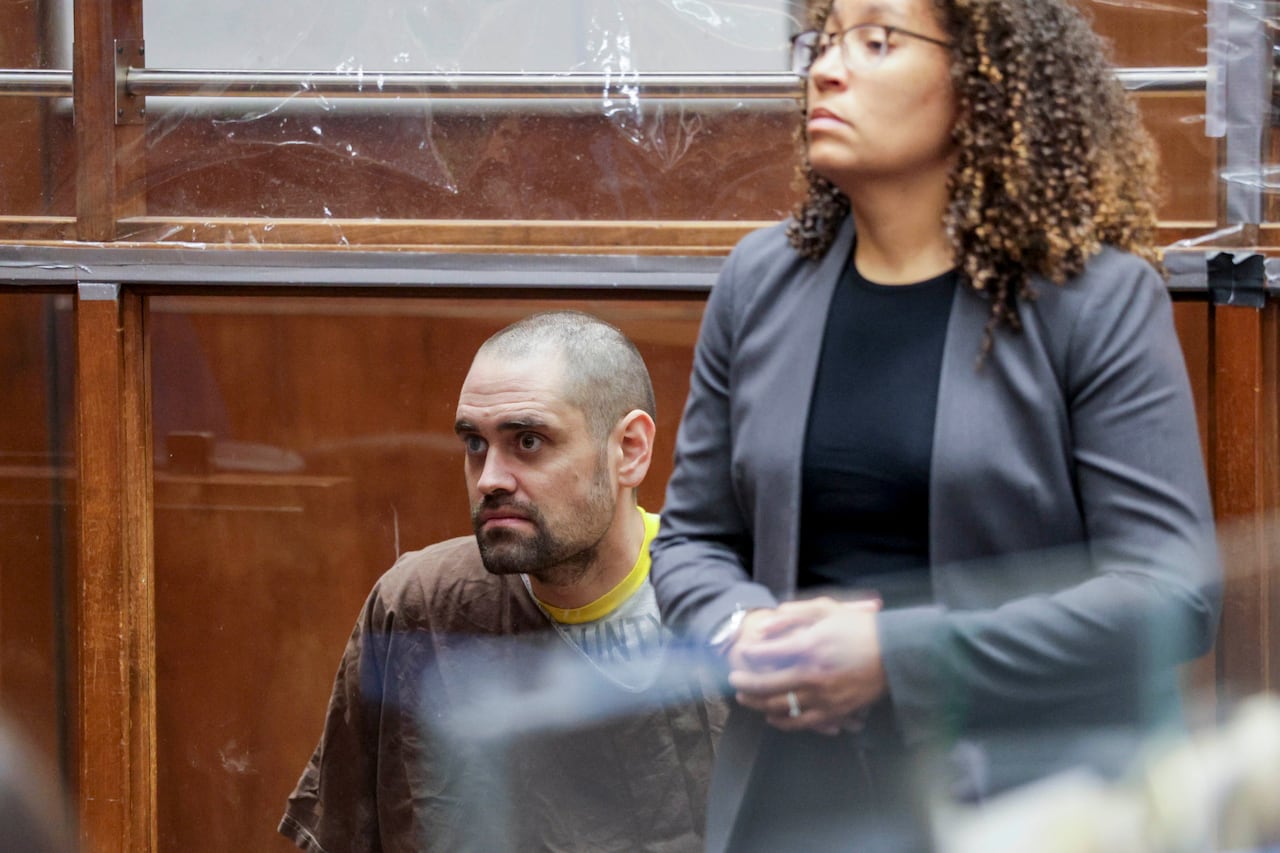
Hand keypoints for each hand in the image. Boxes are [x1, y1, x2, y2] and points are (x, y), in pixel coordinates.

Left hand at [727, 596, 885, 734]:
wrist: (896, 653)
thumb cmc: (860, 628)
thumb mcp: (827, 610)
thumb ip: (794, 614)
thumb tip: (766, 624)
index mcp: (809, 647)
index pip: (767, 654)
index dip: (749, 655)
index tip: (741, 652)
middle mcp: (813, 675)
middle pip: (767, 685)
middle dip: (745, 684)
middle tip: (733, 680)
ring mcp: (823, 697)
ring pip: (781, 706)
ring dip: (758, 704)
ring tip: (746, 698)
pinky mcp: (835, 712)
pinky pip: (802, 723)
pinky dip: (783, 722)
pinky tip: (771, 717)